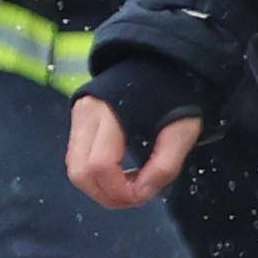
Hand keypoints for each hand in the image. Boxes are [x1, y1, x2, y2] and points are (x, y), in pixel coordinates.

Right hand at [65, 95, 202, 206]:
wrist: (159, 60)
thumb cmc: (175, 94)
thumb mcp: (183, 130)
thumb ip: (165, 166)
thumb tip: (141, 194)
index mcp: (110, 113)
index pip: (98, 165)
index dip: (118, 191)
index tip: (143, 195)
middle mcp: (86, 115)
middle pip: (79, 172)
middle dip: (105, 195)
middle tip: (134, 197)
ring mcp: (78, 117)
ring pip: (74, 168)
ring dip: (99, 187)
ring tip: (129, 186)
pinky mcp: (79, 120)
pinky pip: (78, 157)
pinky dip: (95, 174)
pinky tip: (121, 173)